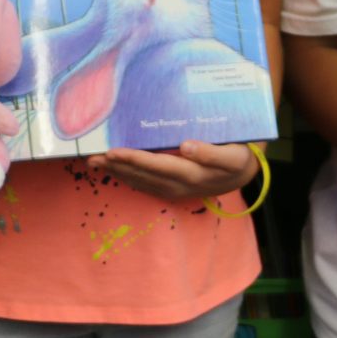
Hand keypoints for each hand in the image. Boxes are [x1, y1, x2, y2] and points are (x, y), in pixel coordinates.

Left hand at [87, 140, 260, 201]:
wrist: (242, 174)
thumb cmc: (237, 157)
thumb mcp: (234, 155)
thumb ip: (212, 154)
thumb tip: (186, 147)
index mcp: (195, 174)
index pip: (162, 165)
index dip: (138, 160)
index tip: (116, 151)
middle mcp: (181, 186)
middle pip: (145, 175)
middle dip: (119, 165)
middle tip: (94, 155)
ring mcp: (174, 190)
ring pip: (141, 182)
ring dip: (117, 172)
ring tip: (93, 161)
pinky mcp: (170, 190)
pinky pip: (144, 185)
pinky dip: (126, 176)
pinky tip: (111, 169)